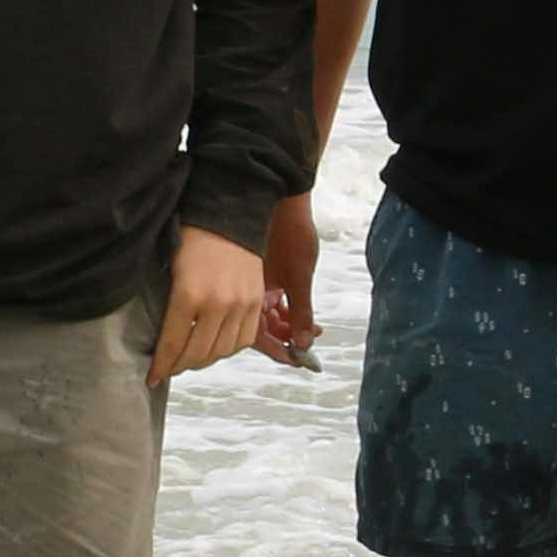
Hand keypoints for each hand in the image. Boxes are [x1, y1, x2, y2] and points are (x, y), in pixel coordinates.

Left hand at [151, 225, 262, 383]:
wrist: (228, 216)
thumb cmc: (192, 240)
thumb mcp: (170, 272)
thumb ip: (170, 309)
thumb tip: (164, 343)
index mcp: (189, 295)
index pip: (173, 345)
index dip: (161, 366)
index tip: (152, 378)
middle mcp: (217, 304)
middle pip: (197, 354)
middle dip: (179, 366)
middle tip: (169, 368)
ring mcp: (241, 304)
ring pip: (222, 351)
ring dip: (204, 360)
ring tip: (191, 358)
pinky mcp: (257, 302)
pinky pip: (244, 340)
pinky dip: (228, 348)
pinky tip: (215, 345)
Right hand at [253, 191, 321, 363]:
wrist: (283, 196)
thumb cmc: (290, 232)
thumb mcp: (300, 278)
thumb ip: (300, 313)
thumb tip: (303, 346)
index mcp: (250, 295)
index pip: (259, 338)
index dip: (279, 352)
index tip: (299, 360)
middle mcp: (245, 292)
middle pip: (261, 329)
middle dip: (286, 338)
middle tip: (309, 342)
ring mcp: (250, 283)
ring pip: (265, 316)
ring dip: (287, 324)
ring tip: (311, 326)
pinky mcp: (257, 273)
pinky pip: (266, 300)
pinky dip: (283, 308)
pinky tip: (298, 308)